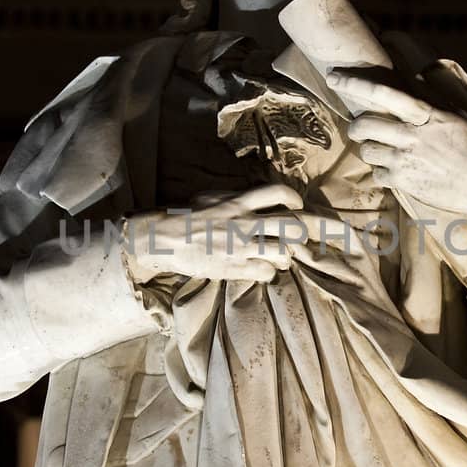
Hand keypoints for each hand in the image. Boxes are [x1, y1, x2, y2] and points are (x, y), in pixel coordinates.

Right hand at [121, 185, 361, 284]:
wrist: (166, 239)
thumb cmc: (186, 216)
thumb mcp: (211, 197)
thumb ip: (234, 197)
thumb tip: (250, 196)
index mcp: (238, 202)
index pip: (277, 193)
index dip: (293, 198)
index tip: (296, 204)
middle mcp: (245, 223)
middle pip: (290, 226)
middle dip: (301, 233)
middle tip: (297, 238)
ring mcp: (242, 247)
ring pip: (284, 252)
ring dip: (286, 256)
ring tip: (279, 257)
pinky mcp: (236, 268)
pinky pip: (268, 272)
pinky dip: (269, 272)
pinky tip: (261, 270)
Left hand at [328, 69, 466, 221]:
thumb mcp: (455, 115)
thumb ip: (430, 102)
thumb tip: (413, 84)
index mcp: (424, 114)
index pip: (382, 93)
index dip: (354, 83)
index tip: (334, 77)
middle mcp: (411, 135)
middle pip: (363, 125)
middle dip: (356, 127)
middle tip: (359, 129)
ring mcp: (405, 159)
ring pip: (366, 150)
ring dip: (370, 150)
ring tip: (383, 152)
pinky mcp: (404, 182)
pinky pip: (377, 174)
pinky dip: (382, 173)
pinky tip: (396, 172)